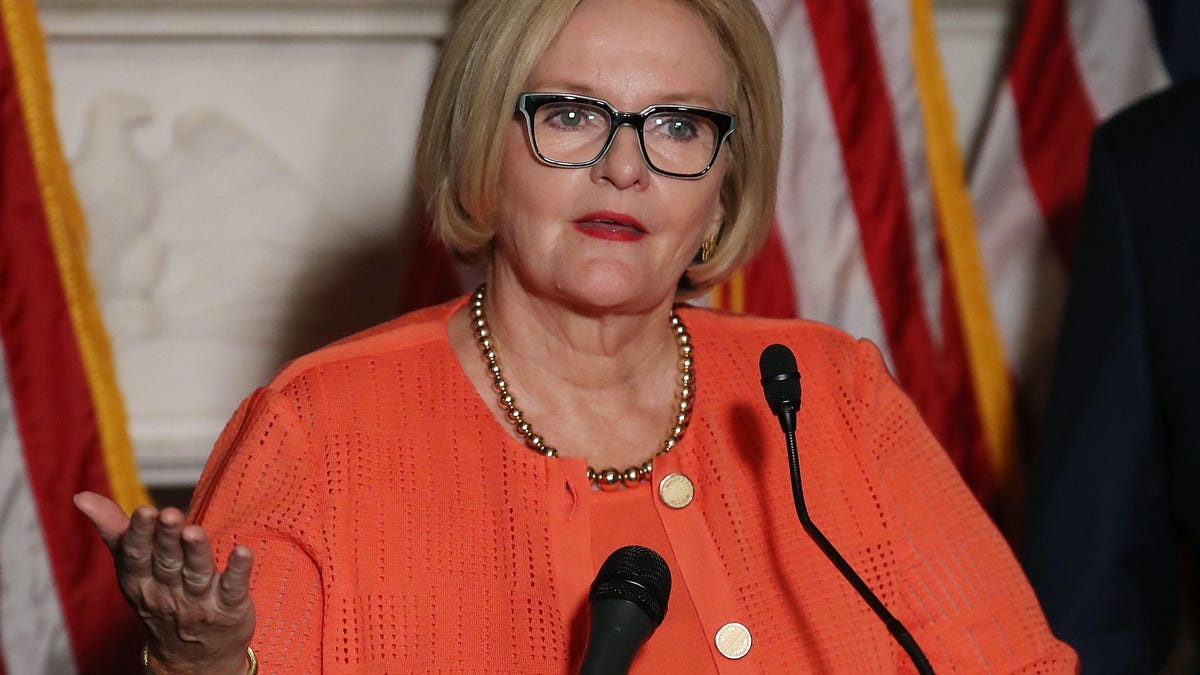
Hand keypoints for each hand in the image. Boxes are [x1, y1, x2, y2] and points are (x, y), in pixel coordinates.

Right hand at [74, 491, 255, 673]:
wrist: (191, 658)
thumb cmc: (160, 597)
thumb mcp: (133, 568)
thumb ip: (115, 531)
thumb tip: (83, 497)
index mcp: (141, 580)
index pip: (137, 556)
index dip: (140, 534)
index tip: (145, 510)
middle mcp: (168, 592)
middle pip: (167, 563)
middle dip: (167, 538)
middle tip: (170, 514)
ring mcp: (199, 602)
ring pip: (197, 574)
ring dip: (197, 552)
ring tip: (195, 531)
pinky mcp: (228, 609)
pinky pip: (233, 589)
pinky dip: (237, 571)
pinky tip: (243, 551)